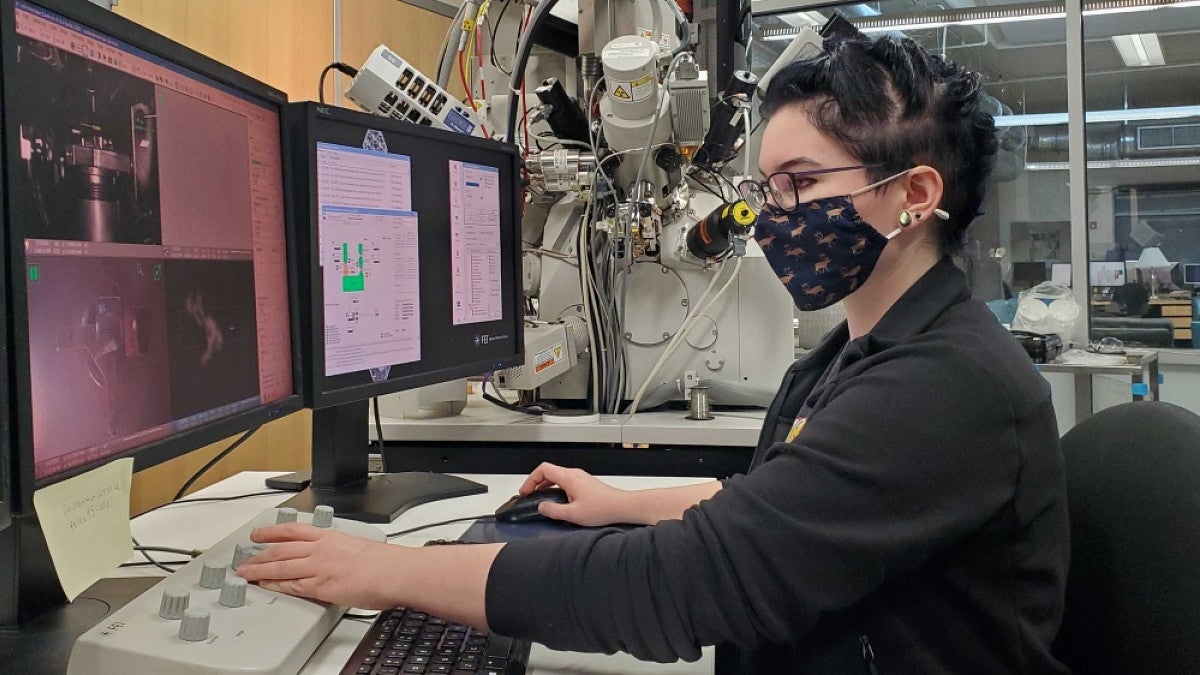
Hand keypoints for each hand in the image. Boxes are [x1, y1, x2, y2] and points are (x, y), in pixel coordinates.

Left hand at [236, 523, 400, 608]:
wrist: (394, 572)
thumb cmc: (384, 562)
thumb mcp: (357, 546)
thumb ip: (340, 552)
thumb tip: (335, 561)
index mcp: (330, 536)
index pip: (294, 530)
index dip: (272, 531)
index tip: (260, 533)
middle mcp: (321, 549)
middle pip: (282, 548)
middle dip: (260, 553)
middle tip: (245, 558)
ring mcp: (318, 567)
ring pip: (281, 565)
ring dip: (260, 569)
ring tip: (246, 572)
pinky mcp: (320, 585)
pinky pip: (291, 585)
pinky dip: (275, 584)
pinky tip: (265, 585)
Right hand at [519, 462, 629, 526]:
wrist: (622, 506)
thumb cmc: (603, 508)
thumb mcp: (573, 514)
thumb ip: (554, 510)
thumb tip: (542, 507)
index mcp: (569, 478)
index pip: (543, 469)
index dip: (531, 479)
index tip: (525, 491)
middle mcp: (574, 474)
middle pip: (549, 472)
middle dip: (536, 483)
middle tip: (529, 495)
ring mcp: (581, 478)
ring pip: (557, 477)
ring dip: (546, 486)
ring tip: (540, 498)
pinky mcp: (586, 484)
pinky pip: (565, 482)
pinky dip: (556, 488)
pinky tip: (557, 500)